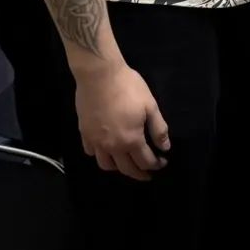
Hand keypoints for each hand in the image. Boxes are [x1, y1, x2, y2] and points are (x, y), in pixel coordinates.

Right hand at [75, 63, 170, 178]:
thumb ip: (158, 129)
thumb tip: (165, 148)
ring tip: (125, 164)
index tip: (162, 163)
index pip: (145, 161)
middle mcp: (112, 146)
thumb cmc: (128, 87)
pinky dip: (99, 155)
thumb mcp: (150, 105)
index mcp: (131, 140)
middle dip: (139, 174)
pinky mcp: (84, 133)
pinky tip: (105, 149)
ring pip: (106, 164)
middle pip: (126, 168)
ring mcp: (96, 141)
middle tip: (147, 175)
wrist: (99, 75)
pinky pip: (90, 152)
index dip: (156, 165)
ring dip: (118, 168)